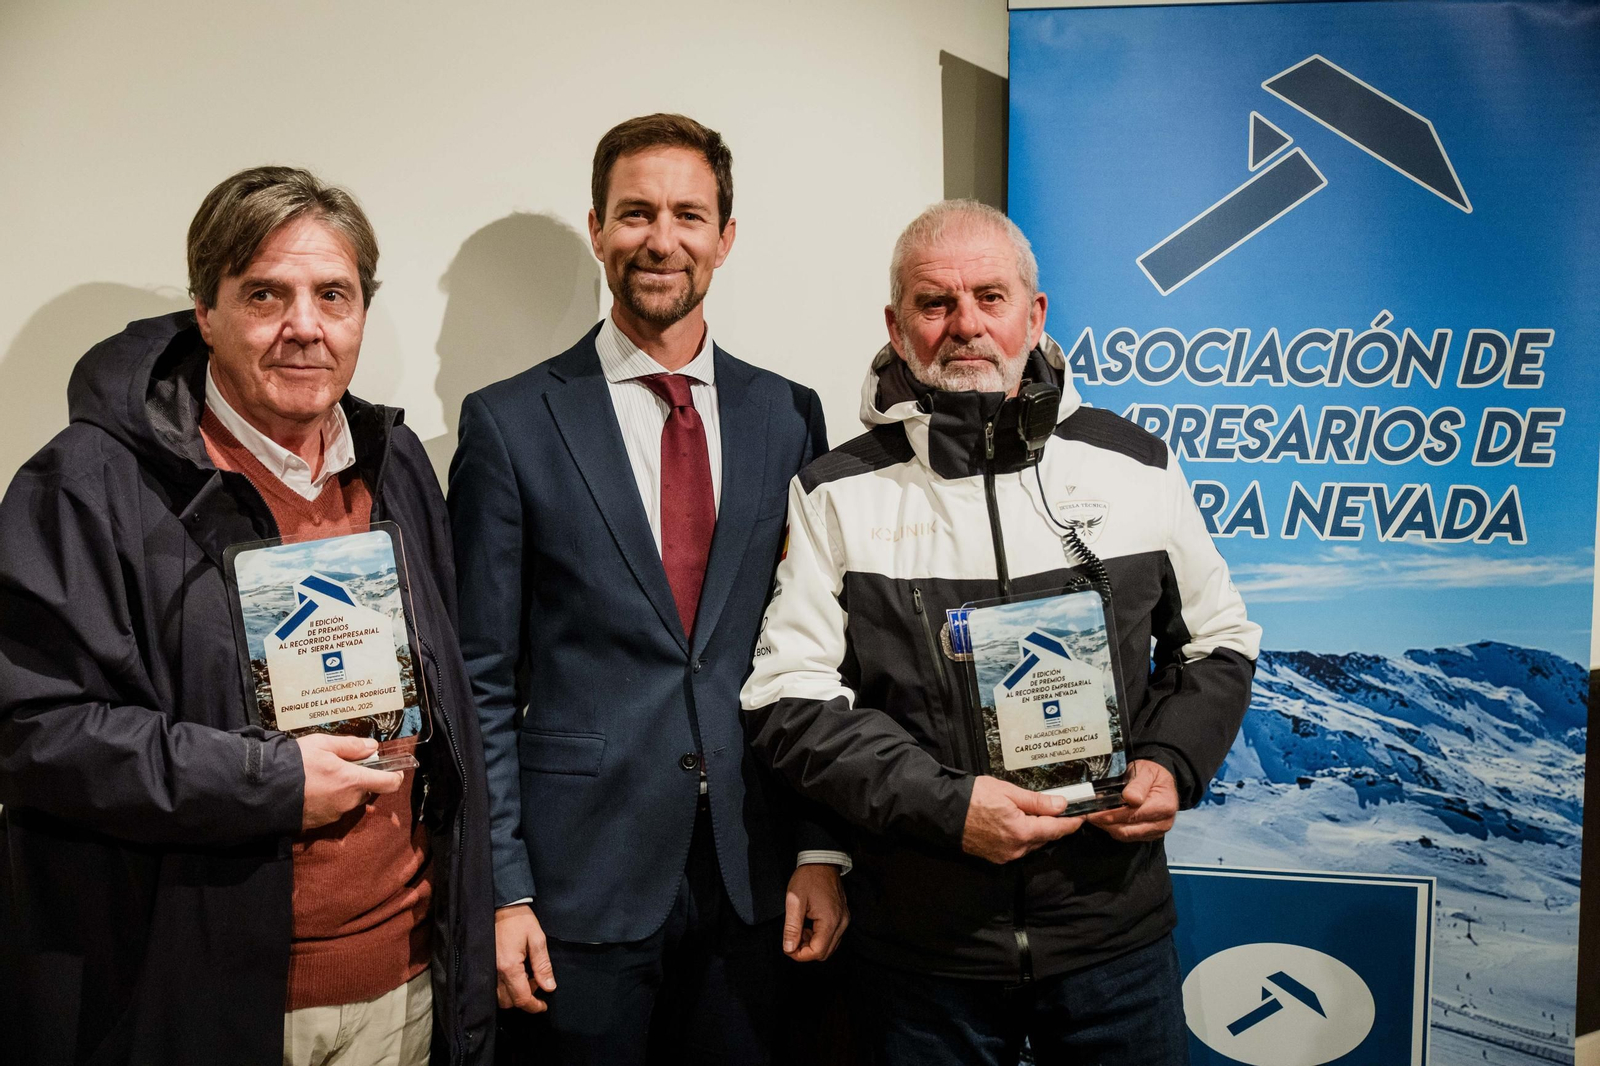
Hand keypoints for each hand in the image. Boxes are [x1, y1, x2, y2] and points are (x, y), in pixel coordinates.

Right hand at [297, 734, 403, 829]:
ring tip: (321, 777)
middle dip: (359, 779)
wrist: (264, 790)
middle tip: (342, 766)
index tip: (395, 770)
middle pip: (366, 790)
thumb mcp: (322, 744)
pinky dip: (329, 800)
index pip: (388, 783)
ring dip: (343, 790)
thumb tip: (372, 747)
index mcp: (353, 780)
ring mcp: (334, 814)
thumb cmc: (295, 764)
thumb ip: (350, 745)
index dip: (395, 776)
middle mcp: (348, 801)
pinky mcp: (320, 823)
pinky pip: (333, 809)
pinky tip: (313, 790)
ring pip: (349, 800)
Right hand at [494, 904, 556, 1012]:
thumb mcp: (537, 939)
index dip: (534, 1006)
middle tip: (537, 983)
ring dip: (514, 995)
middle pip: (509, 1002)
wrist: (501, 907)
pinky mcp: (484, 966)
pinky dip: (505, 988)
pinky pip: (493, 988)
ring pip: (499, 997)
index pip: (522, 998)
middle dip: (525, 999)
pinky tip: (516, 975)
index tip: (543, 1006)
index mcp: (509, 966)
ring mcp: (487, 970)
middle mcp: (495, 972)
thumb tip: (549, 987)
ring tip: (527, 977)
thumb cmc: (520, 920)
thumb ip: (543, 965)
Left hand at [783, 863, 848, 961]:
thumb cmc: (808, 878)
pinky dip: (819, 937)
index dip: (800, 955)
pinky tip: (809, 925)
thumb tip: (789, 948)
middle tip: (793, 938)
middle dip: (806, 951)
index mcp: (830, 921)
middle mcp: (841, 923)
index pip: (817, 952)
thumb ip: (791, 927)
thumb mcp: (794, 901)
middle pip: (824, 953)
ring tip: (800, 929)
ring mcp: (844, 920)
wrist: (822, 861)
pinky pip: (833, 937)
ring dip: (813, 944)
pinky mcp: (843, 917)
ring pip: (829, 947)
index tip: (788, 946)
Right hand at [960, 775, 1083, 863]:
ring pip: (1032, 843)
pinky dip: (1023, 836)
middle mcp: (1016, 849)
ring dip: (1037, 830)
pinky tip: (1018, 822)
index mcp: (1021, 832)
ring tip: (1035, 813)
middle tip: (1058, 808)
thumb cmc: (974, 797)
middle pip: (1045, 837)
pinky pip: (1018, 848)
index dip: (1071, 822)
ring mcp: (1005, 856)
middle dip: (1053, 824)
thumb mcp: (1008, 791)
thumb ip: (1037, 801)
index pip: (1055, 829)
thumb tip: (1062, 805)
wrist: (944, 811)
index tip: (1082, 816)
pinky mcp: (996, 857)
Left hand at [1086, 760, 1179, 841]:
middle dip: (1106, 823)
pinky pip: (1128, 836)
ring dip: (1108, 827)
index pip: (1133, 815)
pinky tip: (1105, 820)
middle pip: (1128, 830)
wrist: (1161, 779)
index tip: (1093, 812)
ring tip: (1095, 816)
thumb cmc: (1152, 774)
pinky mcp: (1149, 835)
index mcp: (1164, 806)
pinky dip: (1115, 828)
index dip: (1111, 815)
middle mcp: (1163, 823)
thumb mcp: (1146, 772)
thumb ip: (1138, 785)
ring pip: (1126, 835)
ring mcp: (1156, 831)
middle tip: (1089, 815)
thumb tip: (1131, 798)